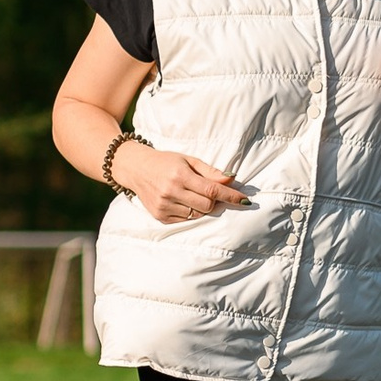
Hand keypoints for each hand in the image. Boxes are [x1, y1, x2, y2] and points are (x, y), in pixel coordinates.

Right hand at [122, 144, 246, 224]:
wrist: (135, 168)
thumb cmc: (165, 162)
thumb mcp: (188, 160)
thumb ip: (210, 171)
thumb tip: (231, 179)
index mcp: (180, 176)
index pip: (212, 190)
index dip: (230, 196)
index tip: (245, 200)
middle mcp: (171, 192)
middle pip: (207, 206)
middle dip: (214, 201)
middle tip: (210, 193)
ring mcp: (164, 206)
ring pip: (197, 215)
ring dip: (202, 207)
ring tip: (192, 195)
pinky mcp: (160, 216)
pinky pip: (185, 220)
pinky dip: (190, 213)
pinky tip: (182, 201)